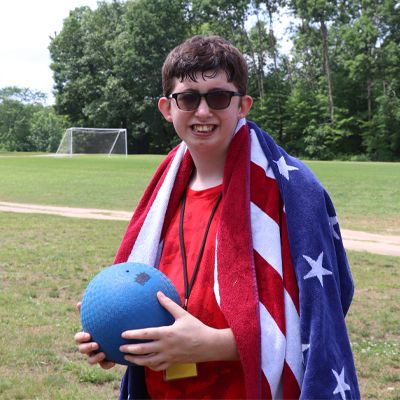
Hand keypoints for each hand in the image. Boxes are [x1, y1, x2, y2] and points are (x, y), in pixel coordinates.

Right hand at [74, 302, 114, 369]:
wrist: (114, 336)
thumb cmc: (103, 325)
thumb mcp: (97, 319)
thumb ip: (89, 312)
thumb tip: (79, 303)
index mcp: (85, 337)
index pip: (78, 338)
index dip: (81, 337)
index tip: (88, 335)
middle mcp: (88, 347)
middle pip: (82, 350)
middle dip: (87, 348)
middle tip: (96, 344)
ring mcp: (95, 355)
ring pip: (91, 360)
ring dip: (95, 358)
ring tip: (103, 353)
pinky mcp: (103, 361)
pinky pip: (103, 366)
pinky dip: (107, 364)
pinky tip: (113, 362)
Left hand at [119, 292, 238, 370]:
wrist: (209, 345)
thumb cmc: (196, 327)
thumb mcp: (182, 314)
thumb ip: (168, 304)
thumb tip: (158, 293)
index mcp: (167, 333)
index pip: (146, 334)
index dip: (133, 334)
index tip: (123, 334)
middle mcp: (166, 346)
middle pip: (144, 350)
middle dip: (130, 349)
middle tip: (121, 348)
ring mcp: (169, 356)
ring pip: (148, 361)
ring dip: (136, 360)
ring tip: (128, 357)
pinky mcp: (173, 362)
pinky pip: (158, 367)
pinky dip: (149, 366)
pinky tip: (144, 363)